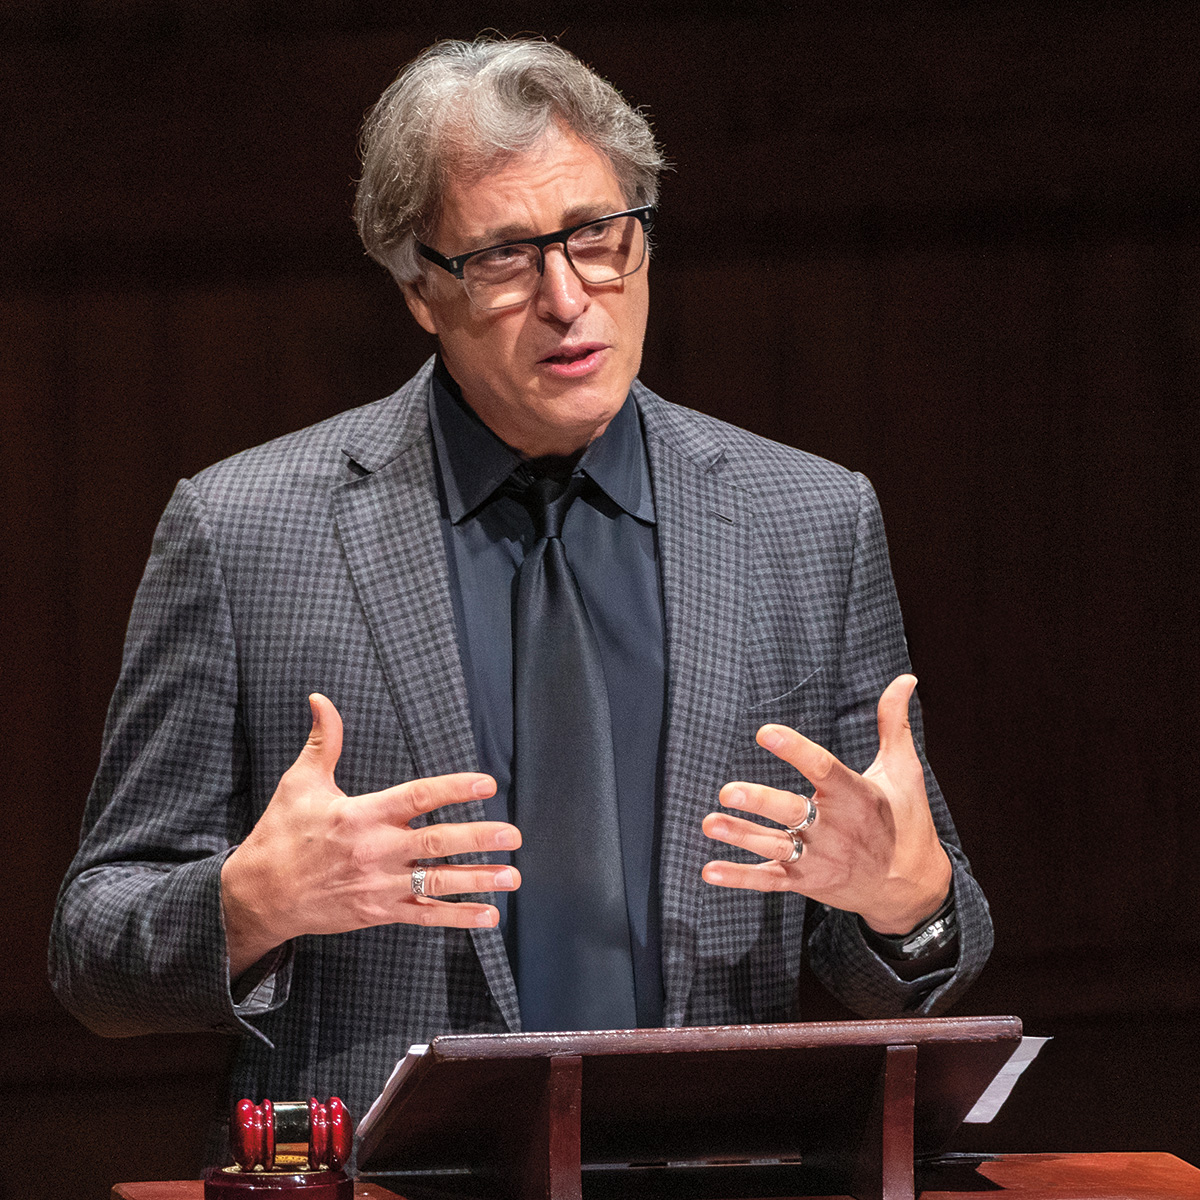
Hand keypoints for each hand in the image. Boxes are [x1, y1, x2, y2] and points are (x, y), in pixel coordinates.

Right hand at [221, 693, 520, 978]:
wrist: (258, 896)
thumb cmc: (282, 835)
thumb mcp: (300, 783)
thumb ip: (323, 741)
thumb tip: (320, 699)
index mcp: (360, 815)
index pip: (417, 797)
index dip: (454, 789)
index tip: (487, 783)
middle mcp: (374, 851)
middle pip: (435, 843)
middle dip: (478, 839)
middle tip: (513, 835)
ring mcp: (378, 885)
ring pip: (436, 883)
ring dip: (478, 881)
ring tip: (512, 877)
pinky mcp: (378, 912)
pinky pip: (424, 915)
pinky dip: (458, 917)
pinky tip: (488, 915)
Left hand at [701, 675, 950, 934]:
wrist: (911, 887)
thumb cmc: (905, 821)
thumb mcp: (903, 771)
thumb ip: (893, 724)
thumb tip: (905, 678)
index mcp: (856, 796)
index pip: (822, 768)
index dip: (794, 750)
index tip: (765, 732)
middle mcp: (835, 829)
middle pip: (792, 812)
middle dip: (759, 802)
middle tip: (728, 792)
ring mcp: (819, 858)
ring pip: (775, 846)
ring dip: (741, 835)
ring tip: (710, 823)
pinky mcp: (806, 881)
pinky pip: (769, 880)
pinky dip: (740, 877)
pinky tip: (710, 871)